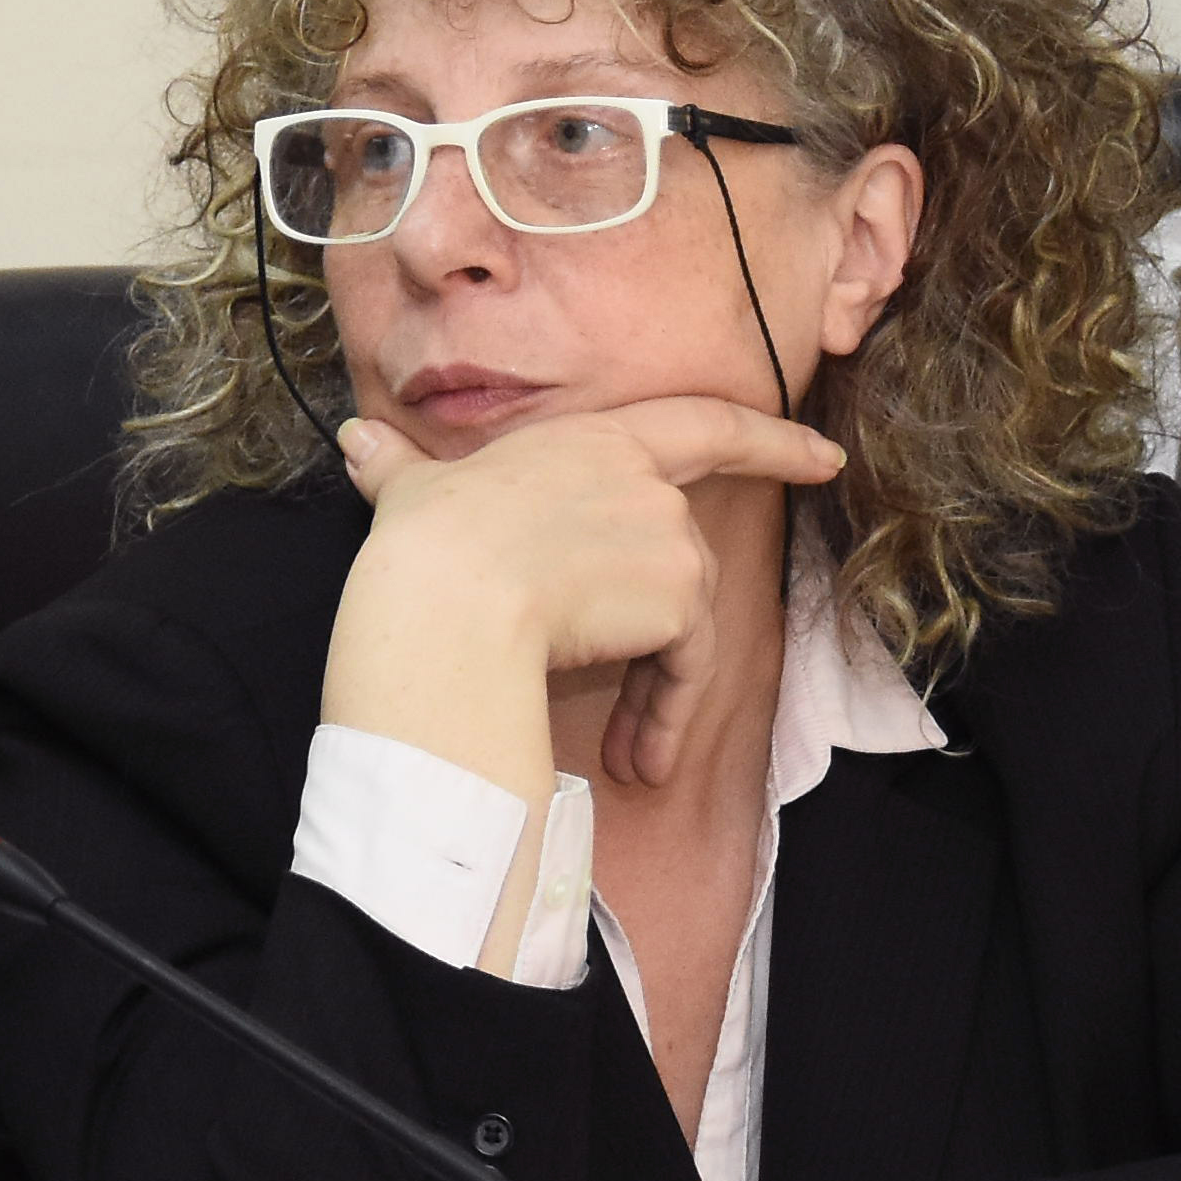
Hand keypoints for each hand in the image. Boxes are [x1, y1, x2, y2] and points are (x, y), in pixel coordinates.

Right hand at [321, 397, 839, 807]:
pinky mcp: (680, 595)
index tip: (823, 454)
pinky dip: (667, 715)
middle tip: (631, 719)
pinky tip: (635, 757)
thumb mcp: (412, 496)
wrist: (445, 605)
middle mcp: (643, 476)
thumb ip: (399, 470)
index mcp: (591, 440)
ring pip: (682, 620)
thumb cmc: (423, 550)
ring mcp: (667, 534)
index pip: (701, 423)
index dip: (770, 438)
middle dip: (662, 636)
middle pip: (680, 559)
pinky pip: (688, 664)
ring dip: (657, 693)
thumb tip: (356, 443)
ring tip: (624, 753)